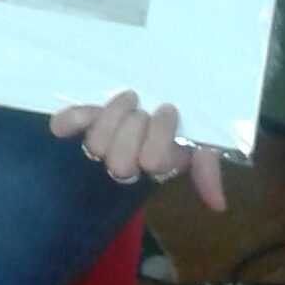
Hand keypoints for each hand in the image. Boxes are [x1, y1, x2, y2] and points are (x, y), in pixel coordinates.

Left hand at [50, 90, 226, 212]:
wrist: (160, 78)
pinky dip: (71, 119)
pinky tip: (86, 108)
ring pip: (96, 144)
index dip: (160, 137)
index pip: (155, 163)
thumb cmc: (182, 114)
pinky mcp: (78, 122)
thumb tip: (219, 207)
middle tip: (144, 109)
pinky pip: (65, 127)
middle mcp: (126, 157)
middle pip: (120, 162)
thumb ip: (208, 167)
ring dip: (112, 118)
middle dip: (134, 130)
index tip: (168, 109)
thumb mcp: (203, 138)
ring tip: (128, 98)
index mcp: (157, 161)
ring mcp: (101, 140)